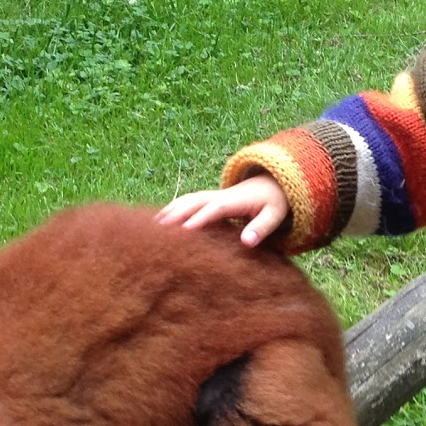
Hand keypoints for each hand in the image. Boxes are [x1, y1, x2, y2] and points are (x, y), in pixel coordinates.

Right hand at [155, 175, 290, 247]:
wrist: (272, 183)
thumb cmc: (274, 203)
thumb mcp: (274, 216)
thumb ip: (261, 228)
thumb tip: (247, 242)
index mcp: (234, 200)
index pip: (214, 209)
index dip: (199, 219)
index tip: (184, 232)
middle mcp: (219, 195)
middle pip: (193, 202)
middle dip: (176, 215)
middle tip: (158, 231)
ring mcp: (211, 195)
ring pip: (186, 200)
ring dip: (169, 211)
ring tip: (150, 226)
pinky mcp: (208, 199)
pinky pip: (186, 202)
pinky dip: (171, 209)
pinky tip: (158, 221)